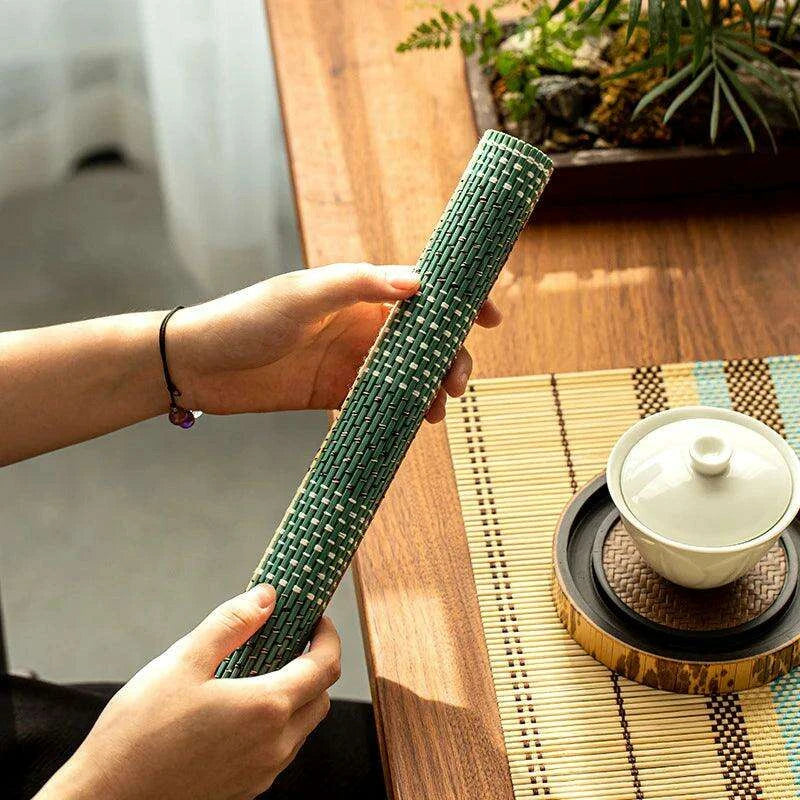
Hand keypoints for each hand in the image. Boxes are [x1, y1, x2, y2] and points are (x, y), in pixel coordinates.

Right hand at [37, 585, 340, 799]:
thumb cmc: (138, 734)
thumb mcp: (183, 662)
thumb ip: (231, 624)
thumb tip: (266, 598)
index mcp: (267, 708)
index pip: (325, 666)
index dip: (328, 636)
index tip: (316, 620)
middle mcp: (275, 745)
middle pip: (320, 697)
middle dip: (316, 664)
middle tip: (292, 640)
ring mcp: (262, 772)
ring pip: (303, 725)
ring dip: (298, 694)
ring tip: (265, 670)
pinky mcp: (246, 789)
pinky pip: (280, 750)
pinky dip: (278, 722)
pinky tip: (243, 708)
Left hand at [170, 263, 501, 422]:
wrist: (202, 366)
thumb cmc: (249, 318)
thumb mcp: (304, 295)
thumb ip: (359, 285)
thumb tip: (419, 283)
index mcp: (362, 292)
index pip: (425, 290)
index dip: (463, 300)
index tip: (492, 317)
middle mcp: (365, 325)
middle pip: (427, 338)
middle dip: (453, 357)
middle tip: (458, 382)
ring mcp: (354, 362)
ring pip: (411, 373)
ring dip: (433, 389)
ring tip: (437, 409)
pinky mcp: (339, 394)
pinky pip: (385, 402)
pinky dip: (406, 412)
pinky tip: (416, 423)